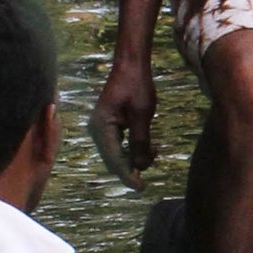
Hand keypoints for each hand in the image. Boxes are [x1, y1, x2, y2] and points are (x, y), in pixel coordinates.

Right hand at [93, 51, 157, 178]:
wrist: (131, 64)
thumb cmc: (137, 85)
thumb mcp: (143, 114)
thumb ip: (141, 141)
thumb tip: (140, 166)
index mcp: (101, 126)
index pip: (114, 159)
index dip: (127, 175)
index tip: (140, 187)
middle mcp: (97, 128)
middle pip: (113, 158)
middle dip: (131, 168)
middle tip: (146, 181)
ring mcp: (101, 126)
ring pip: (117, 152)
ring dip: (135, 157)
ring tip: (156, 151)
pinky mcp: (109, 123)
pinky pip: (119, 143)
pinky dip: (133, 147)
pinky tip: (151, 146)